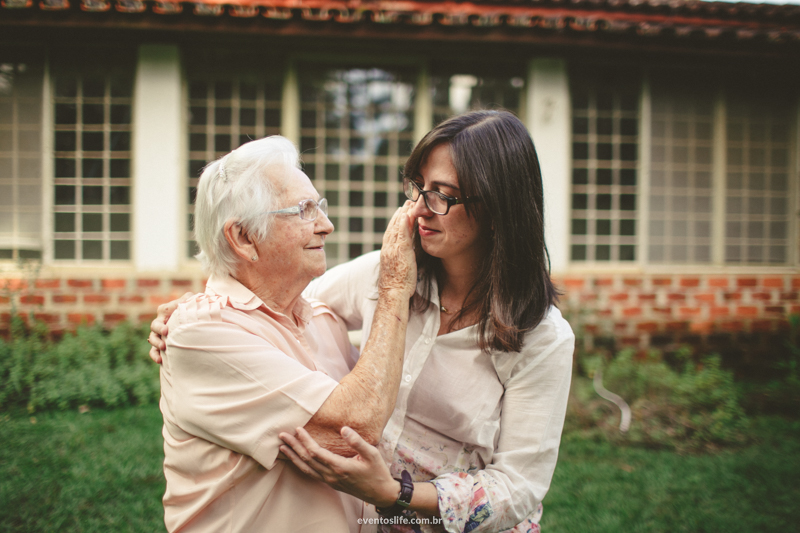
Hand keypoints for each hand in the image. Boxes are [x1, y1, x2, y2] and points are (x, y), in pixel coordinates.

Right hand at [147, 292, 192, 363]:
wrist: (194, 319)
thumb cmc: (191, 307)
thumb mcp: (191, 300)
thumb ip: (190, 298)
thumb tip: (192, 299)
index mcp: (165, 310)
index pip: (161, 313)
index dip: (162, 322)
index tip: (166, 330)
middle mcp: (160, 321)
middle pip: (154, 326)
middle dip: (158, 331)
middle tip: (165, 336)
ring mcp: (159, 333)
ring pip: (152, 338)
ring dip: (156, 344)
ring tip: (163, 348)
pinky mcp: (161, 344)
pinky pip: (154, 351)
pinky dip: (155, 355)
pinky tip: (160, 361)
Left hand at [279, 426, 399, 507]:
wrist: (380, 493)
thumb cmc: (377, 472)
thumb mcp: (372, 454)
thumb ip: (357, 441)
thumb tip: (343, 429)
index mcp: (340, 467)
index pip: (316, 452)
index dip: (305, 440)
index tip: (298, 429)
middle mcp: (331, 475)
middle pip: (307, 460)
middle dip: (293, 447)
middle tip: (281, 435)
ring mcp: (329, 480)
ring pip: (306, 469)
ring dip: (293, 457)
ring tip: (282, 448)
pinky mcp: (330, 482)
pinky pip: (311, 473)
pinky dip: (300, 465)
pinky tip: (295, 459)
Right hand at [378, 201, 416, 299]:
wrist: (393, 294)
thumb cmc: (397, 286)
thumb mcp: (397, 269)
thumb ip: (400, 259)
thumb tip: (405, 255)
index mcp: (387, 253)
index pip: (391, 233)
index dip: (396, 222)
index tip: (402, 212)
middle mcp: (388, 249)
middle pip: (393, 227)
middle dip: (400, 214)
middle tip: (406, 202)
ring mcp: (393, 250)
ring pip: (397, 228)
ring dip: (402, 214)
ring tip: (408, 204)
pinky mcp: (400, 252)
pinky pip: (401, 235)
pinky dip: (403, 224)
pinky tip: (407, 214)